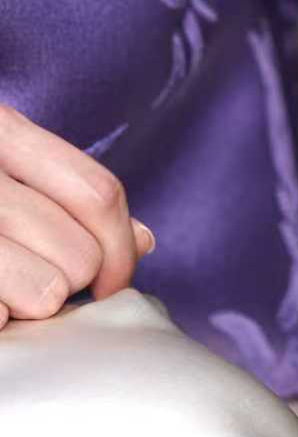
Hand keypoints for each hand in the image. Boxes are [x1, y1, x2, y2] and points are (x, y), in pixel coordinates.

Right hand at [0, 105, 154, 325]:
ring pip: (46, 293)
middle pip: (80, 254)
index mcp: (3, 130)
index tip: (114, 282)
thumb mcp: (11, 174)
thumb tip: (145, 240)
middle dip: (70, 282)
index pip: (99, 194)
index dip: (119, 247)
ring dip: (30, 306)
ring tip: (5, 291)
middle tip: (35, 279)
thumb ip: (75, 198)